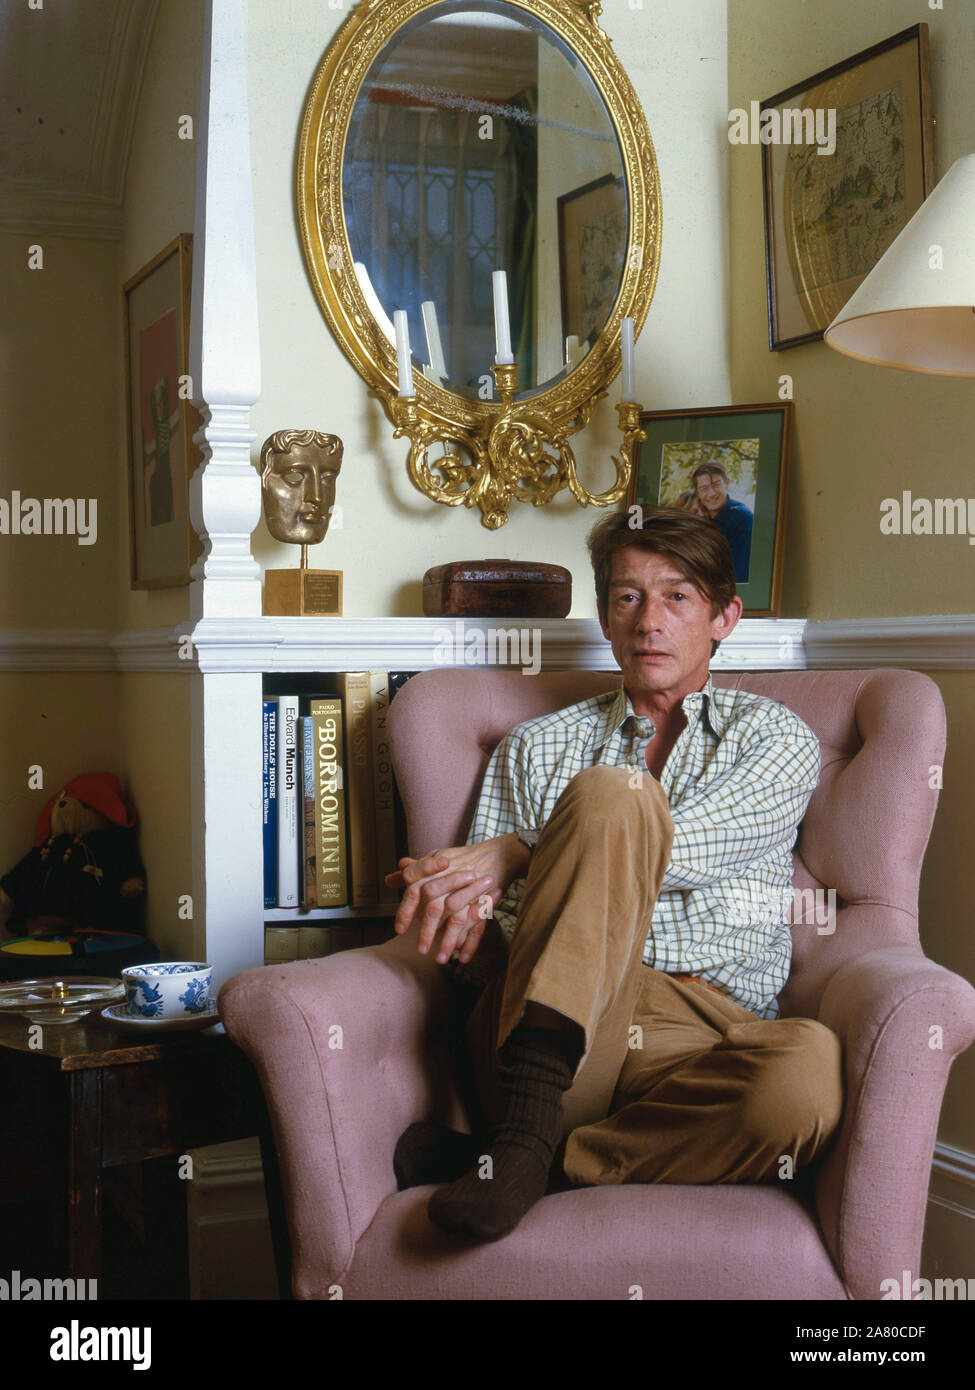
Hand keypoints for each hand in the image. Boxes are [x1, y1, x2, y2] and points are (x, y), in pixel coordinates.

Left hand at [385, 834, 529, 964]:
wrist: (496, 854)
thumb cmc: (460, 859)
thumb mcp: (434, 860)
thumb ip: (412, 872)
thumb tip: (389, 880)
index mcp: (434, 871)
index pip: (414, 891)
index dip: (405, 910)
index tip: (399, 929)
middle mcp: (450, 881)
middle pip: (434, 908)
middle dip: (427, 932)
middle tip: (421, 951)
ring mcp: (470, 892)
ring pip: (456, 920)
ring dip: (448, 942)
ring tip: (441, 960)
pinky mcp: (486, 901)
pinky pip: (478, 924)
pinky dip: (471, 943)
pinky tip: (464, 958)